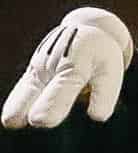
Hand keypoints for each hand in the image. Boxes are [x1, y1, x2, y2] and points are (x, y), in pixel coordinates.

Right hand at [2, 9, 132, 129]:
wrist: (87, 30)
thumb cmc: (101, 55)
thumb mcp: (111, 72)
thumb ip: (105, 94)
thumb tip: (96, 117)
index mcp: (74, 64)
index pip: (62, 87)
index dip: (51, 104)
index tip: (40, 121)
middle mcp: (51, 64)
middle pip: (35, 88)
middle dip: (25, 105)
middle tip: (13, 122)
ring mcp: (38, 67)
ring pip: (26, 89)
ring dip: (18, 105)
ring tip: (10, 123)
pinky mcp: (32, 72)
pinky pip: (23, 89)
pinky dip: (17, 102)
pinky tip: (11, 120)